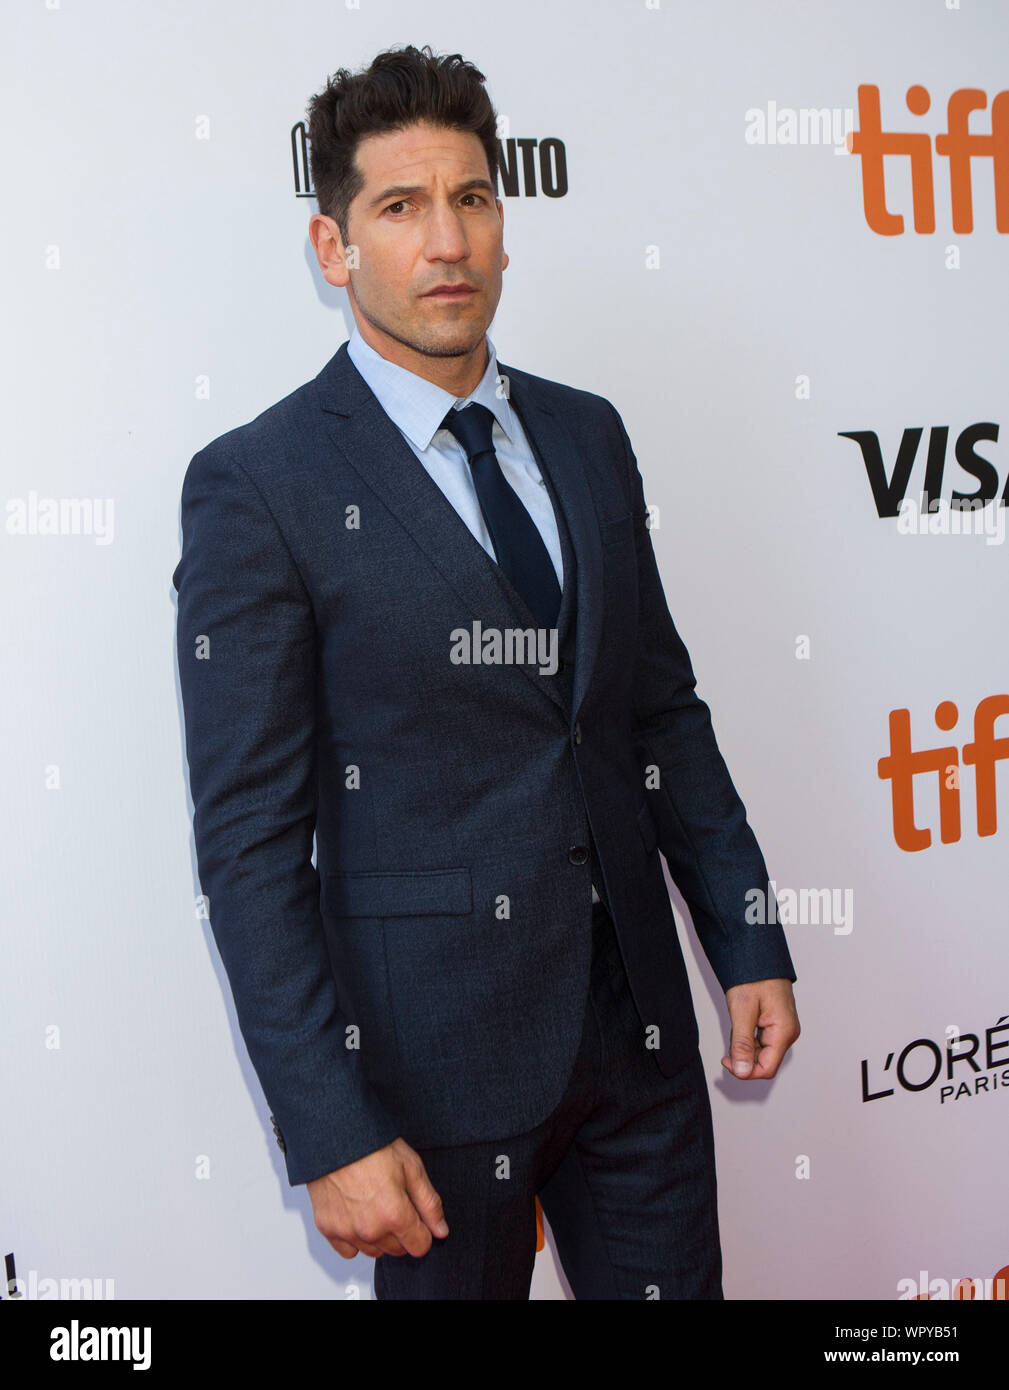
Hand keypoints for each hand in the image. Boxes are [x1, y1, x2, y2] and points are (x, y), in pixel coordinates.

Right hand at [307, 1136, 448, 1259]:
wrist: (337, 1133)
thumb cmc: (373, 1146)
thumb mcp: (412, 1167)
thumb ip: (429, 1204)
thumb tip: (441, 1231)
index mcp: (394, 1214)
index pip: (420, 1246)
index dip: (422, 1231)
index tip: (416, 1217)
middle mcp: (370, 1229)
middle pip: (397, 1250)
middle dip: (401, 1232)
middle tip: (393, 1203)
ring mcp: (347, 1231)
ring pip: (374, 1251)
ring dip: (378, 1236)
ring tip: (374, 1205)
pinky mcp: (327, 1228)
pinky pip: (348, 1250)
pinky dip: (354, 1239)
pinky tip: (357, 1215)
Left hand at [721, 978, 799, 1079]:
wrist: (759, 955)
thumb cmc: (753, 977)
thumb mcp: (742, 1011)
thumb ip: (742, 1044)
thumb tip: (742, 1071)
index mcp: (784, 1032)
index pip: (767, 1069)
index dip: (746, 1071)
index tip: (727, 1062)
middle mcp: (788, 1033)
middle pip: (765, 1062)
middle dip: (744, 1058)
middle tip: (727, 1043)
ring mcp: (784, 1028)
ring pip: (762, 1051)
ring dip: (744, 1047)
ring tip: (735, 1025)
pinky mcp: (777, 1023)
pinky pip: (762, 1040)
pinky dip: (748, 1038)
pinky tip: (741, 1023)